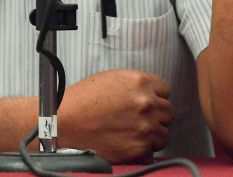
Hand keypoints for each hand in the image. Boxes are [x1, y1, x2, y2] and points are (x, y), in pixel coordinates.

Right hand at [57, 69, 173, 162]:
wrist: (64, 123)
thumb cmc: (81, 101)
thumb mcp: (111, 79)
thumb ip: (135, 86)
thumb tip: (149, 94)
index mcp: (140, 82)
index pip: (165, 90)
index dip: (155, 97)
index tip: (148, 104)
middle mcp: (146, 104)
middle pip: (167, 112)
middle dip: (155, 116)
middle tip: (139, 120)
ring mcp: (144, 127)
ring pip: (163, 134)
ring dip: (152, 135)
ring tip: (132, 134)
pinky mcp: (139, 148)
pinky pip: (152, 152)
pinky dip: (142, 151)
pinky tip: (128, 144)